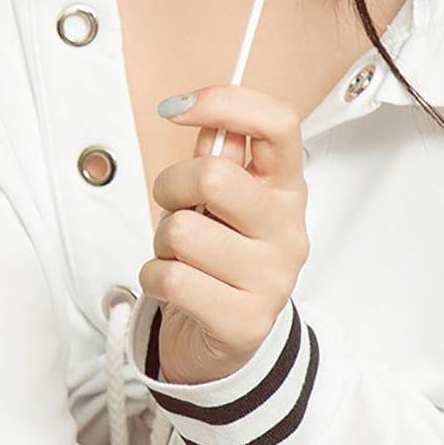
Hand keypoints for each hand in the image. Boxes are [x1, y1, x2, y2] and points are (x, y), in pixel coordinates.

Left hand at [139, 85, 310, 386]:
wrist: (225, 342)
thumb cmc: (219, 260)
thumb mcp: (222, 202)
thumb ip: (217, 157)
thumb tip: (196, 112)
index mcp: (286, 189)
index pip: (278, 124)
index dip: (224, 102)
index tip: (176, 108)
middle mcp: (288, 230)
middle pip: (213, 175)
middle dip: (170, 188)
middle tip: (175, 209)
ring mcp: (272, 278)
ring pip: (181, 232)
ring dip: (163, 244)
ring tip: (182, 257)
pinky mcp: (246, 321)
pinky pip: (171, 279)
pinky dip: (155, 279)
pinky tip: (176, 287)